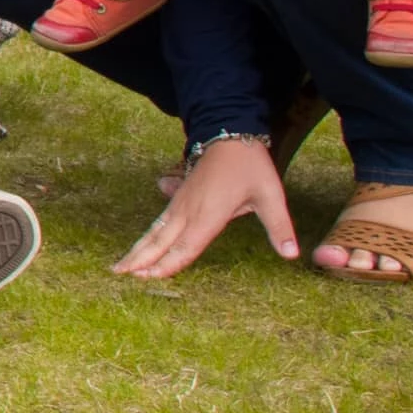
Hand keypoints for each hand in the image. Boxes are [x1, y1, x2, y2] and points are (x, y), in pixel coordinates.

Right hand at [113, 134, 300, 281]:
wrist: (229, 135)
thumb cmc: (251, 167)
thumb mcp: (271, 195)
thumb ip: (280, 227)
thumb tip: (292, 254)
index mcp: (211, 213)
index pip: (188, 245)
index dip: (169, 263)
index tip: (150, 277)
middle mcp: (190, 211)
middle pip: (162, 240)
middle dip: (142, 259)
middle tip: (121, 275)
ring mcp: (181, 204)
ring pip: (155, 232)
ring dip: (138, 250)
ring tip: (119, 267)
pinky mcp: (179, 198)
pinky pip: (158, 222)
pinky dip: (146, 237)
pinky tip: (138, 247)